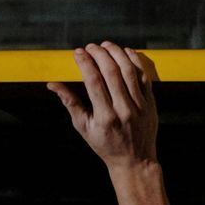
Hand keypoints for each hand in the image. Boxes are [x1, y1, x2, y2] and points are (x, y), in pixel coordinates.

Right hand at [47, 42, 158, 171]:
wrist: (135, 160)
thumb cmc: (105, 145)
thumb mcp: (84, 128)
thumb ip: (70, 103)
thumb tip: (53, 84)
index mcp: (105, 117)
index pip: (93, 81)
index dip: (85, 63)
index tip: (78, 53)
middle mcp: (123, 109)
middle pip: (111, 72)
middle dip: (99, 54)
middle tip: (90, 47)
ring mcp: (139, 105)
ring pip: (128, 70)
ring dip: (116, 53)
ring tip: (105, 45)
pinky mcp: (151, 102)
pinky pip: (143, 75)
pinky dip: (134, 60)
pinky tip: (125, 52)